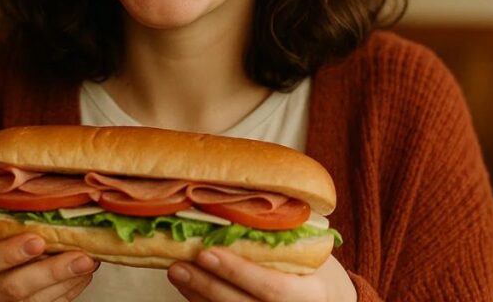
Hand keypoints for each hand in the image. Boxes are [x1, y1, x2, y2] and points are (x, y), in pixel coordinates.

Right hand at [0, 225, 98, 300]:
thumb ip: (1, 220)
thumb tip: (50, 201)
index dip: (8, 253)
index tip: (39, 240)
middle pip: (10, 289)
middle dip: (51, 273)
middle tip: (82, 257)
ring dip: (64, 284)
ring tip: (89, 263)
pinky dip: (64, 294)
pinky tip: (81, 277)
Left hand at [167, 248, 356, 301]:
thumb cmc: (316, 271)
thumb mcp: (311, 252)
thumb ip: (285, 235)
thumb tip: (244, 200)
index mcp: (309, 295)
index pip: (271, 287)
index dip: (237, 271)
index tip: (207, 252)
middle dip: (206, 285)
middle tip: (179, 264)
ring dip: (197, 295)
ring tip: (176, 271)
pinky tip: (187, 287)